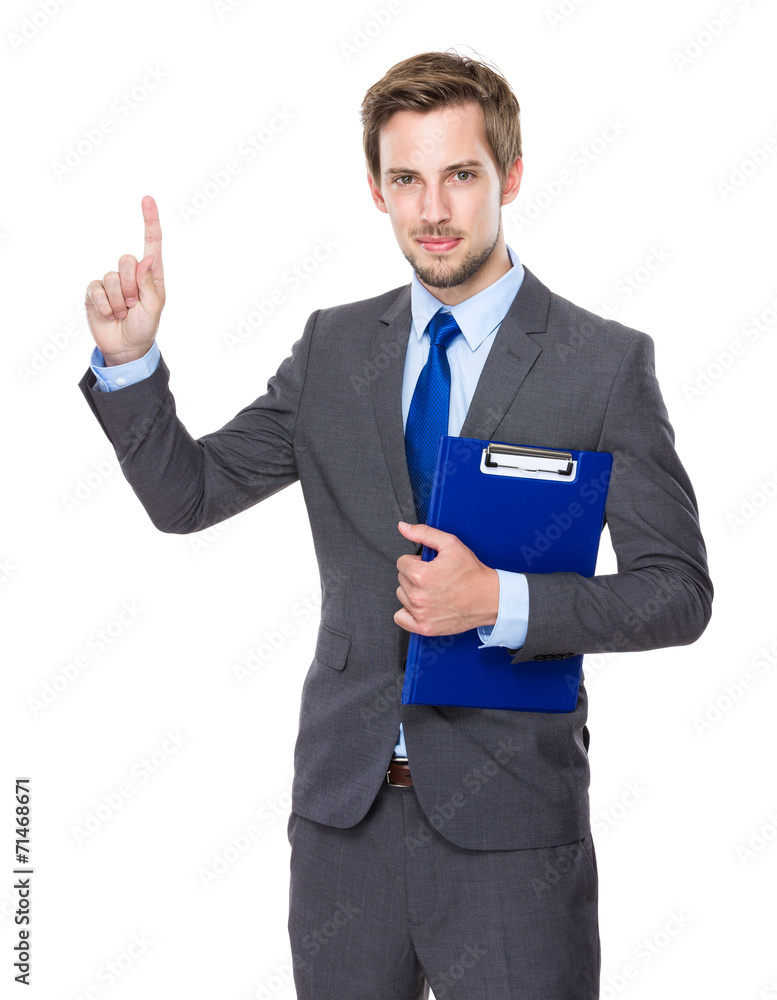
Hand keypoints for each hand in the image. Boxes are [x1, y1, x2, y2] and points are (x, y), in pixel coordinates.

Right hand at [84, 194, 165, 364]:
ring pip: (111, 278)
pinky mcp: (95, 291)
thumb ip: (149, 283)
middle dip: (131, 286)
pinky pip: (97, 290)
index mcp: (150, 274)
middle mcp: (131, 274)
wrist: (125, 347)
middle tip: (134, 304)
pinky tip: (110, 314)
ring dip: (119, 301)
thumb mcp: (154, 307)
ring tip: (124, 312)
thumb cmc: (145, 327)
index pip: (151, 243)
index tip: (147, 199)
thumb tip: (146, 258)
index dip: (150, 221)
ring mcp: (112, 281)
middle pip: (127, 260)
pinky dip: (106, 306)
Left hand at [394, 521, 499, 635]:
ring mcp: (421, 614)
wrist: (489, 598)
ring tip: (433, 590)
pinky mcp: (425, 627)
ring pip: (402, 596)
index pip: (402, 562)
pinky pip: (401, 618)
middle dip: (415, 575)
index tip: (430, 565)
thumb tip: (403, 528)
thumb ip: (424, 533)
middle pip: (401, 579)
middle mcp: (418, 596)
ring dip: (413, 592)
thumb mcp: (450, 544)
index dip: (417, 561)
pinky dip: (408, 612)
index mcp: (420, 575)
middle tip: (435, 577)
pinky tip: (423, 605)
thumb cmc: (472, 573)